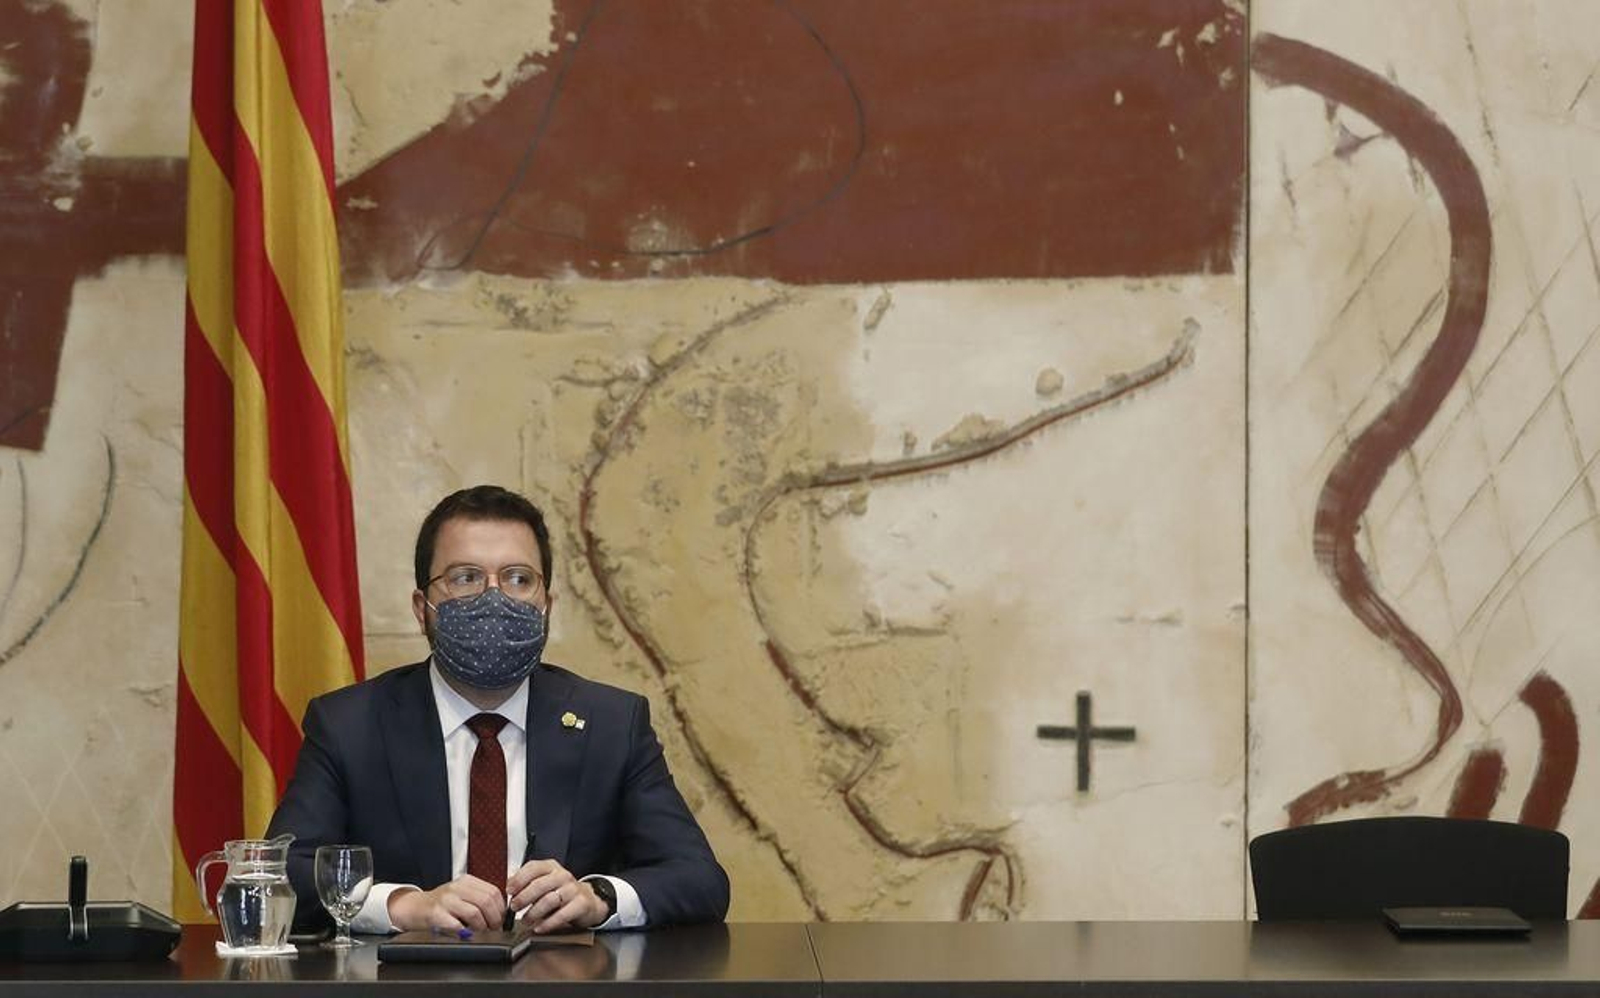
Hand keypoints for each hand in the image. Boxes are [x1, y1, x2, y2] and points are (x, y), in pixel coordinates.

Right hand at [387, 875, 505, 931]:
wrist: (415, 908)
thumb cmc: (441, 905)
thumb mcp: (461, 895)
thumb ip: (479, 899)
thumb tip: (501, 913)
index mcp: (466, 881)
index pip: (493, 891)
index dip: (500, 908)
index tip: (501, 919)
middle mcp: (456, 887)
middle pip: (486, 901)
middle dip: (494, 919)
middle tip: (493, 929)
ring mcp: (446, 900)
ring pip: (474, 913)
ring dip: (481, 927)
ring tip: (480, 932)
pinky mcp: (436, 913)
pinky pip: (457, 925)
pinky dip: (465, 932)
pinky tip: (466, 934)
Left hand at [506, 859, 607, 931]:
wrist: (587, 901)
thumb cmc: (560, 892)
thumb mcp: (545, 882)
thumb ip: (528, 883)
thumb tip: (508, 888)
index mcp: (551, 867)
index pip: (533, 867)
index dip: (519, 879)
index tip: (509, 891)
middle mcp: (563, 876)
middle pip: (539, 885)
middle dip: (523, 898)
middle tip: (514, 908)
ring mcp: (573, 889)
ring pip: (549, 900)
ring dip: (533, 913)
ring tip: (525, 921)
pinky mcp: (581, 904)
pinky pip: (562, 915)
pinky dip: (548, 923)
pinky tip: (539, 928)